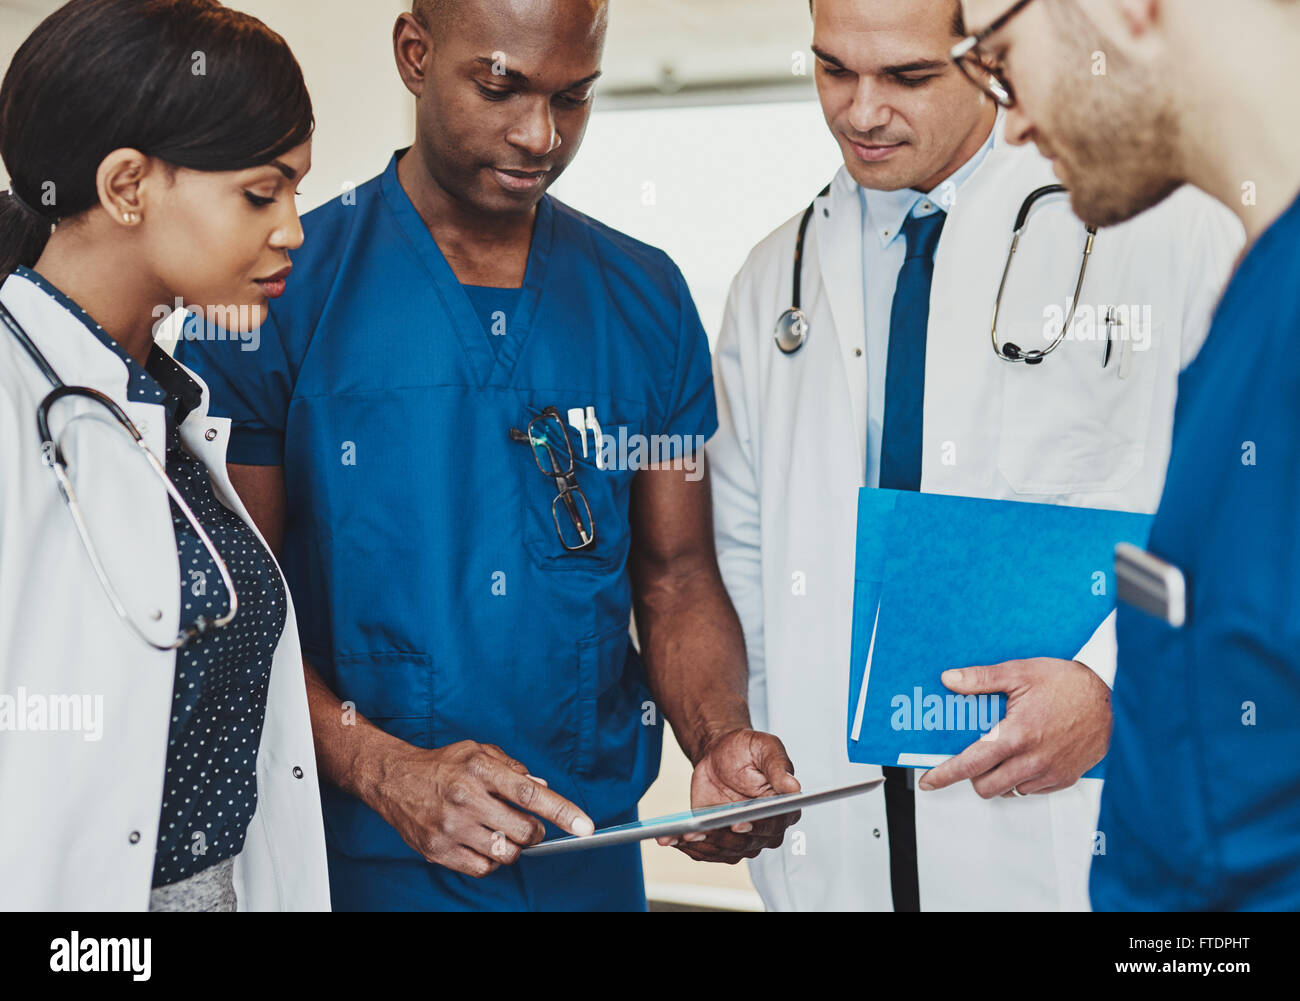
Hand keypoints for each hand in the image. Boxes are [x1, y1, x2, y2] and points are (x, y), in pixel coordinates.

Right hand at [371, 740, 593, 877]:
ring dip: (512, 847)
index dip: (561, 812)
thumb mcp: (479, 752)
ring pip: (506, 854)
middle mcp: (465, 798)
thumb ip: (514, 769)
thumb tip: (544, 790)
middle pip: (523, 830)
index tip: (585, 827)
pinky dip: (491, 861)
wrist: (395, 780)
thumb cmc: (444, 765)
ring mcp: (450, 827)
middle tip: (527, 825)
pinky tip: (482, 843)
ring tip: (500, 831)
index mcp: (479, 769)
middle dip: (534, 832)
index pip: (529, 794)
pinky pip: (483, 869)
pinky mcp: (438, 851)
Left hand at [657, 729, 801, 862]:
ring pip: (724, 851)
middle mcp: (765, 829)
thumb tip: (794, 787)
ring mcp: (742, 838)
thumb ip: (779, 766)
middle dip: (722, 838)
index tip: (738, 824)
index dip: (756, 827)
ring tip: (679, 835)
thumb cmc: (747, 750)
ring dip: (701, 846)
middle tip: (700, 830)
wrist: (721, 754)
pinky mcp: (719, 839)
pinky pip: (706, 851)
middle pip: (745, 843)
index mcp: (783, 809)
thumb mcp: (765, 748)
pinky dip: (688, 847)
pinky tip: (671, 838)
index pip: (773, 824)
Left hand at [917, 658, 1111, 798]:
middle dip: (973, 776)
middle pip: (986, 787)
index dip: (945, 775)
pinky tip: (1026, 756)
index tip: (929, 781)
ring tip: (1003, 752)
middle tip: (975, 756)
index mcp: (1017, 735)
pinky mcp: (1066, 778)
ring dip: (999, 777)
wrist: (1107, 693)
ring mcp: (1051, 772)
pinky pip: (1032, 790)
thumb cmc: (1065, 682)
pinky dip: (1022, 779)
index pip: (971, 764)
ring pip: (1009, 790)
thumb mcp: (1019, 673)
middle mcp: (1033, 760)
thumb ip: (980, 679)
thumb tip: (949, 679)